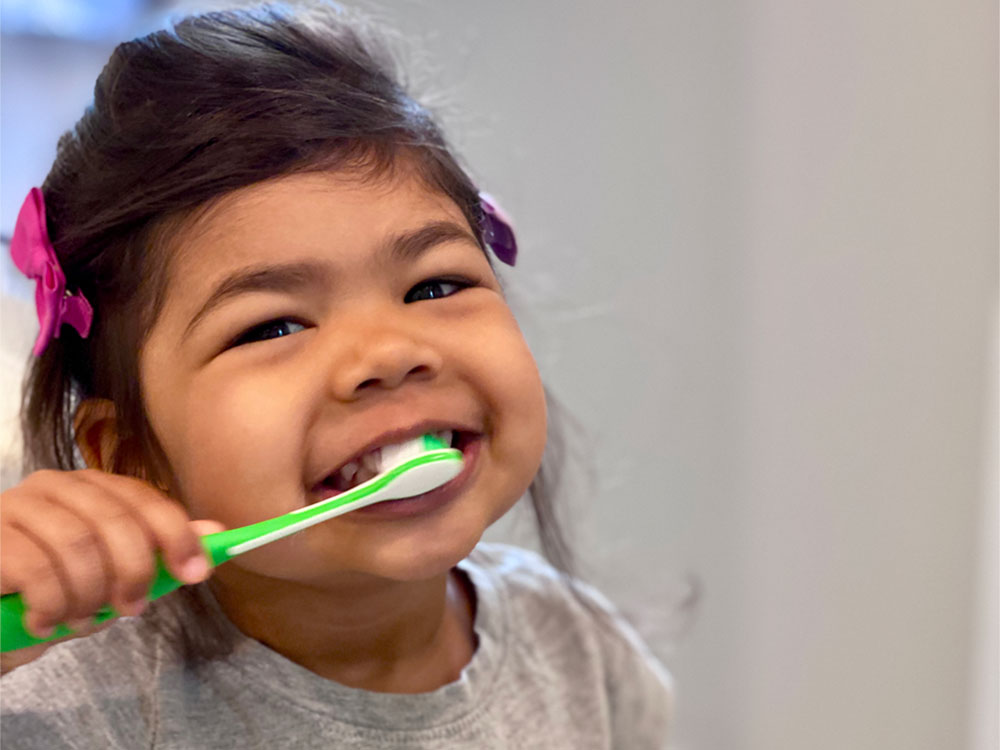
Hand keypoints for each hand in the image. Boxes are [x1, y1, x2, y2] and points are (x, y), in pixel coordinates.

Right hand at [0, 469, 223, 670]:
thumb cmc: (49, 592)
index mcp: (89, 488)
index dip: (176, 534)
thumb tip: (215, 533)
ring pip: (77, 545)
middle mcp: (52, 487)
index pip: (143, 499)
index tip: (196, 572)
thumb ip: (156, 551)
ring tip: (82, 620)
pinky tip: (45, 622)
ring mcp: (14, 508)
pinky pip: (37, 570)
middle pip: (114, 520)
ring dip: (90, 594)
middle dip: (134, 571)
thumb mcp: (109, 575)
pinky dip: (52, 605)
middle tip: (133, 608)